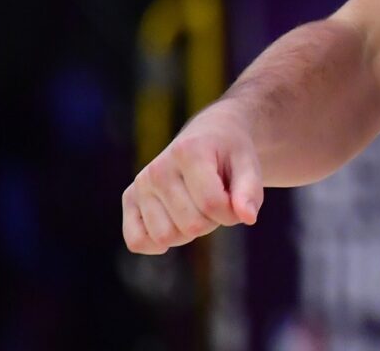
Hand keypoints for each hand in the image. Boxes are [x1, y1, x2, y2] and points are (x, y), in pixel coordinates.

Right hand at [122, 104, 264, 254]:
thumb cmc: (231, 154)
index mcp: (188, 152)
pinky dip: (157, 244)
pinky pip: (137, 241)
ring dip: (189, 232)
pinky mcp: (129, 198)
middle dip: (213, 222)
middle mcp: (157, 168)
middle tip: (216, 200)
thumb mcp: (249, 165)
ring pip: (166, 237)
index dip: (232, 213)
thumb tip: (248, 217)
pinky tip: (174, 226)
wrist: (210, 135)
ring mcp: (140, 184)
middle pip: (191, 225)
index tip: (238, 202)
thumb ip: (250, 191)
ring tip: (197, 206)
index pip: (212, 204)